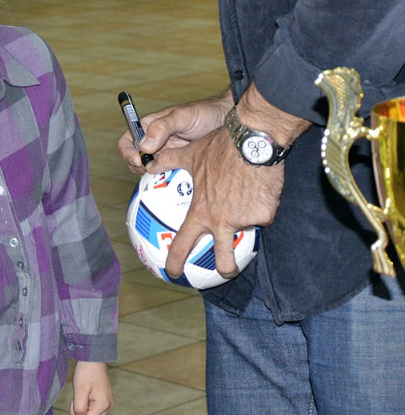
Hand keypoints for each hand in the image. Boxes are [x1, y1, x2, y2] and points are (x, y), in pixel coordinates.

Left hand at [69, 361, 112, 414]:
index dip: (75, 414)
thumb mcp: (80, 389)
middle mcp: (108, 407)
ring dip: (83, 410)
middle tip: (75, 400)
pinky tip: (85, 395)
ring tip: (80, 396)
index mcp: (103, 405)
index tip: (73, 400)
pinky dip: (87, 406)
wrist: (94, 357)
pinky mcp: (105, 400)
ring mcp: (108, 404)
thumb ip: (79, 408)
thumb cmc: (86, 371)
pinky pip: (94, 411)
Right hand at [118, 91, 231, 174]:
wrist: (229, 124)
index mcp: (150, 127)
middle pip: (135, 159)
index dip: (127, 151)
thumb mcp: (183, 116)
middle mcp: (155, 142)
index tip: (137, 160)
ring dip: (151, 177)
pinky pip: (166, 177)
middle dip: (137, 167)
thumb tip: (144, 145)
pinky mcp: (178, 166)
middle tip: (150, 171)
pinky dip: (166, 183)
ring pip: (149, 171)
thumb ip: (163, 127)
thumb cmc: (204, 113)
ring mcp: (166, 155)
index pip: (128, 140)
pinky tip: (175, 185)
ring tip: (163, 178)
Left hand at [147, 84, 308, 277]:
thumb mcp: (191, 153)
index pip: (183, 244)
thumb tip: (149, 164)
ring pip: (247, 229)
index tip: (173, 273)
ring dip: (247, 223)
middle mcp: (222, 221)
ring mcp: (245, 220)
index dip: (176, 262)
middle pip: (224, 260)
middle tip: (224, 270)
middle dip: (226, 270)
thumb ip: (170, 161)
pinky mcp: (265, 214)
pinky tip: (261, 188)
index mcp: (202, 211)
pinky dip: (261, 204)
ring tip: (249, 210)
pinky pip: (263, 214)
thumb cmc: (219, 147)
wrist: (252, 142)